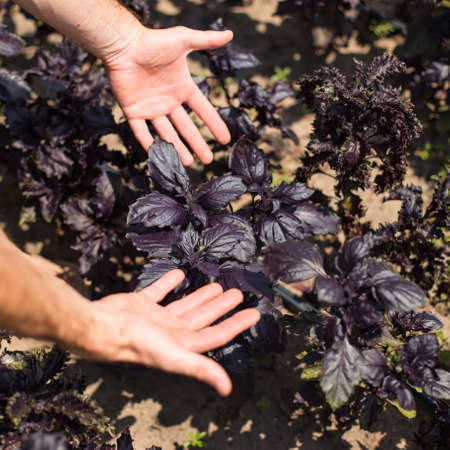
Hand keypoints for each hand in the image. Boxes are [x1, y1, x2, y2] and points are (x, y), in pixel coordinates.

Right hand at [86, 270, 259, 395]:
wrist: (101, 327)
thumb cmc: (137, 343)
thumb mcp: (173, 355)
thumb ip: (200, 368)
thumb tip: (227, 389)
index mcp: (183, 344)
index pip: (217, 334)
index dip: (237, 324)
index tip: (255, 313)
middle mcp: (173, 332)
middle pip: (204, 317)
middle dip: (222, 306)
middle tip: (238, 293)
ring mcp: (157, 318)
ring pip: (186, 304)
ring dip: (202, 296)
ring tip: (218, 285)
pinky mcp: (142, 304)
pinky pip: (161, 291)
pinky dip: (170, 283)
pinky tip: (180, 274)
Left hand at [106, 26, 232, 164]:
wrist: (123, 44)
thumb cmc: (153, 42)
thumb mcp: (183, 40)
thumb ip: (205, 40)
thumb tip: (230, 34)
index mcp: (182, 88)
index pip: (202, 110)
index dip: (214, 124)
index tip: (225, 140)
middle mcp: (169, 101)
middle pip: (186, 127)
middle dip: (197, 144)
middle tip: (208, 159)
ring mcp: (151, 108)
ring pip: (167, 134)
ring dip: (177, 149)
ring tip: (188, 164)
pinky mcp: (133, 112)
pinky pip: (142, 132)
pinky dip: (149, 145)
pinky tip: (159, 157)